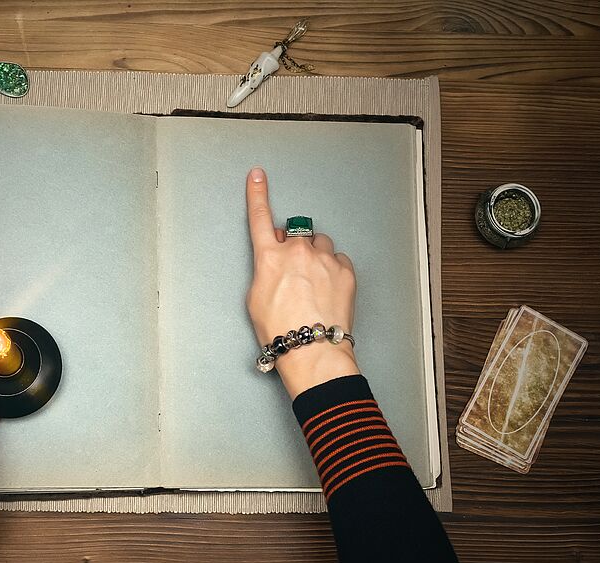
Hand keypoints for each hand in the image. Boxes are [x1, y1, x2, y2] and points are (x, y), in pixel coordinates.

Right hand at [245, 166, 359, 398]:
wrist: (311, 348)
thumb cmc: (279, 330)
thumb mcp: (255, 299)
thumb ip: (265, 270)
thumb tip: (276, 261)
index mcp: (269, 258)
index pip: (259, 218)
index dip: (257, 194)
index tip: (257, 176)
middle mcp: (297, 251)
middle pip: (295, 235)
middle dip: (294, 248)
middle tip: (295, 275)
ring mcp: (323, 258)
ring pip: (319, 244)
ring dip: (316, 256)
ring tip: (314, 285)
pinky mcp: (344, 269)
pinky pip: (337, 259)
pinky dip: (333, 269)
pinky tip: (328, 290)